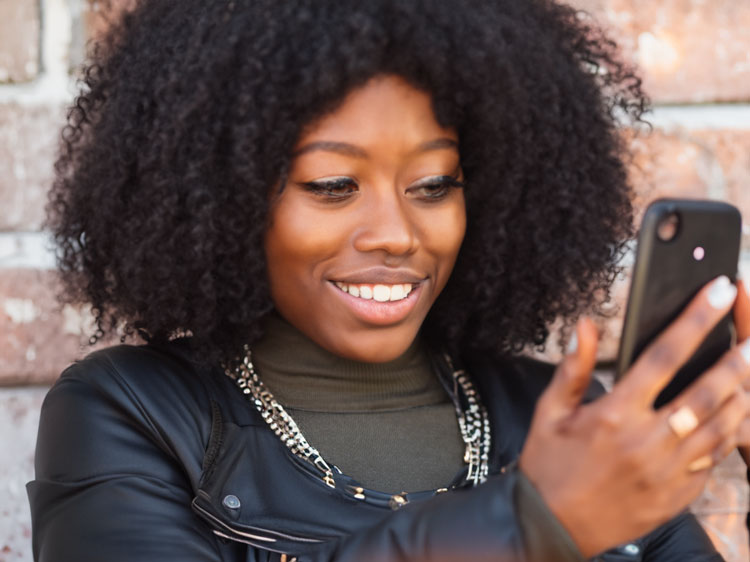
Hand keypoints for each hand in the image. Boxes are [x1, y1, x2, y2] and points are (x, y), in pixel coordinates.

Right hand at [519, 276, 749, 556]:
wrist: (552, 525)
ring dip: (741, 396)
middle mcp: (646, 441)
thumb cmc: (548, 465)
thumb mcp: (550, 411)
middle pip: (705, 392)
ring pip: (720, 427)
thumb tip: (586, 325)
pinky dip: (729, 434)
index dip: (695, 321)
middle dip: (735, 361)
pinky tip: (736, 417)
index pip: (663, 356)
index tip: (717, 294)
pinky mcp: (677, 494)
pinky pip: (714, 460)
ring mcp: (666, 471)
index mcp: (614, 414)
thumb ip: (574, 367)